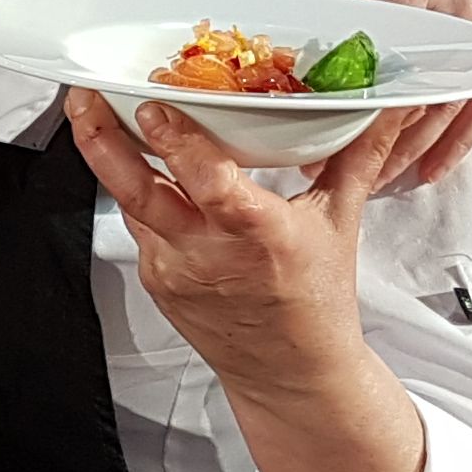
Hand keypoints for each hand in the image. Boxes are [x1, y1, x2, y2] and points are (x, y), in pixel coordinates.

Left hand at [68, 91, 429, 471]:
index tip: (156, 104)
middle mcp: (208, 253)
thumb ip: (358, 153)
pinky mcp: (155, 279)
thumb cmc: (316, 303)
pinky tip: (132, 158)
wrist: (291, 374)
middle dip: (103, 140)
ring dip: (107, 156)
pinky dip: (135, 189)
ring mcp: (173, 268)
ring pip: (129, 203)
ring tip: (93, 110)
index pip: (209, 183)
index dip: (178, 143)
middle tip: (86, 96)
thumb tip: (386, 105)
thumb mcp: (340, 221)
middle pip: (138, 192)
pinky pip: (137, 224)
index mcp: (260, 236)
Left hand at [309, 0, 471, 192]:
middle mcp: (452, 12)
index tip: (321, 155)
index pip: (378, 76)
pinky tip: (430, 170)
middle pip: (414, 100)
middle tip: (341, 178)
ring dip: (411, 153)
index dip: (351, 124)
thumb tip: (301, 86)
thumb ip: (323, 27)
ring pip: (448, 109)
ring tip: (377, 182)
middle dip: (376, 148)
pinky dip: (457, 142)